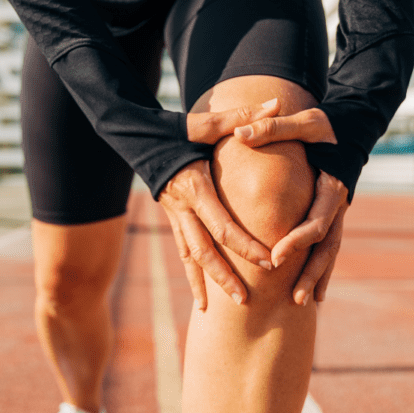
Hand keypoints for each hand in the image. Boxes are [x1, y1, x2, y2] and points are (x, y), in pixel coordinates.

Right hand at [158, 98, 281, 309]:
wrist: (135, 136)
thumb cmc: (175, 128)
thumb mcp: (207, 122)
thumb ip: (244, 116)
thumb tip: (278, 102)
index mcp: (195, 187)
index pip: (223, 225)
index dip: (246, 245)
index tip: (269, 261)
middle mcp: (182, 208)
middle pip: (204, 252)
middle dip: (225, 276)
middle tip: (246, 300)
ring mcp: (174, 217)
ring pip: (190, 258)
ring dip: (206, 283)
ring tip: (220, 310)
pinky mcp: (171, 219)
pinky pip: (182, 253)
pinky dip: (192, 276)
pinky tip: (201, 299)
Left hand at [233, 107, 348, 305]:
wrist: (353, 127)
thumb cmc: (325, 125)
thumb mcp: (302, 123)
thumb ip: (272, 128)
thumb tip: (240, 134)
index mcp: (331, 188)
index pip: (315, 222)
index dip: (296, 242)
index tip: (274, 257)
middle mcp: (338, 205)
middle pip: (326, 247)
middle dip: (310, 273)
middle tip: (294, 297)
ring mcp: (338, 213)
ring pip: (329, 252)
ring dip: (317, 277)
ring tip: (302, 303)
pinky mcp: (332, 215)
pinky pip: (327, 247)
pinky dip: (321, 269)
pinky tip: (313, 292)